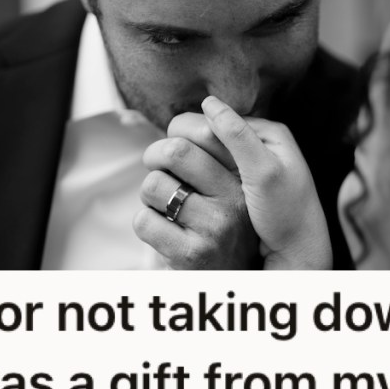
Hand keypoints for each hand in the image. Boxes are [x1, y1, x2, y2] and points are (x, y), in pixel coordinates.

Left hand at [134, 113, 258, 268]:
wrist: (228, 282)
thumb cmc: (221, 227)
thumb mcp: (232, 190)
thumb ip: (220, 154)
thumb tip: (203, 106)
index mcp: (245, 179)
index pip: (205, 132)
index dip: (177, 130)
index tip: (174, 142)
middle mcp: (235, 201)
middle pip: (176, 151)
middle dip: (154, 155)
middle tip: (155, 166)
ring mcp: (214, 228)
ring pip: (154, 185)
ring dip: (149, 194)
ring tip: (165, 206)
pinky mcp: (191, 253)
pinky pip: (144, 220)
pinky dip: (145, 224)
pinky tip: (164, 233)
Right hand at [201, 96, 331, 269]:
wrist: (298, 253)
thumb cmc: (287, 214)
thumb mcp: (264, 173)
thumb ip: (238, 136)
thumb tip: (207, 101)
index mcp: (266, 131)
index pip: (212, 119)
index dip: (192, 137)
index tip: (188, 163)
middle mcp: (257, 143)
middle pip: (205, 136)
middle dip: (193, 153)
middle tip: (190, 177)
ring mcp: (248, 165)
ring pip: (203, 156)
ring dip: (192, 168)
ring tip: (190, 188)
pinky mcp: (240, 185)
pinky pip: (208, 174)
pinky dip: (198, 181)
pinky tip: (195, 195)